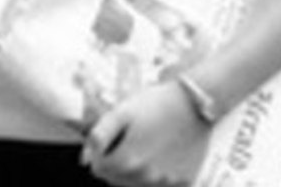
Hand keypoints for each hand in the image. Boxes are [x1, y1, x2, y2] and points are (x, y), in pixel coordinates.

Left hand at [81, 81, 211, 186]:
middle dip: (117, 162)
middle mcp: (146, 178)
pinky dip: (159, 174)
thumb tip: (85, 160)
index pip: (99, 169)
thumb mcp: (122, 112)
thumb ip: (98, 136)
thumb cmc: (156, 103)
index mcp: (127, 162)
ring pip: (138, 184)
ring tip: (147, 144)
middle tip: (130, 138)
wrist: (195, 102)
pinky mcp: (184, 181)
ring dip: (137, 170)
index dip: (102, 152)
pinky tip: (163, 154)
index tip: (113, 136)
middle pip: (117, 180)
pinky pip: (162, 184)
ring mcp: (166, 182)